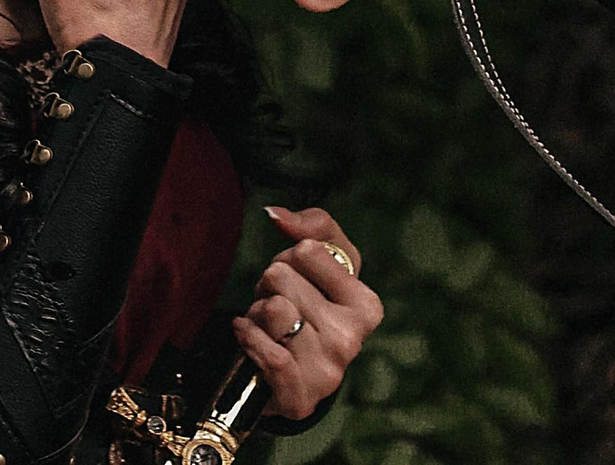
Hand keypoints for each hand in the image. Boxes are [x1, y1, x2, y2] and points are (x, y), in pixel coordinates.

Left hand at [234, 206, 382, 421]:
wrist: (297, 374)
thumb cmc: (312, 305)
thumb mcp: (326, 260)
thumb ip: (312, 224)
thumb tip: (274, 215)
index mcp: (366, 305)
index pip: (307, 250)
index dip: (290, 259)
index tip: (297, 278)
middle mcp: (352, 340)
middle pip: (281, 277)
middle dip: (269, 286)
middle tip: (278, 303)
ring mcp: (327, 372)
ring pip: (270, 311)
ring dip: (256, 313)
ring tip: (268, 324)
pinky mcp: (300, 399)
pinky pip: (266, 351)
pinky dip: (247, 337)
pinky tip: (249, 337)